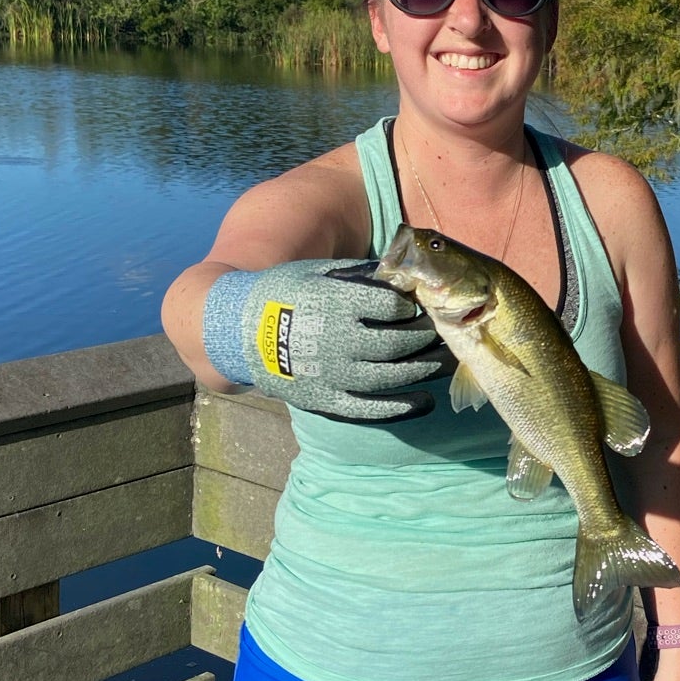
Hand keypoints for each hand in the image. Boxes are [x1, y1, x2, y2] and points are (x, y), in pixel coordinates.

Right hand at [202, 258, 450, 420]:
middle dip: (424, 337)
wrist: (235, 332)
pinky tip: (425, 400)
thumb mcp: (315, 271)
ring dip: (424, 370)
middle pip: (397, 343)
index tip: (416, 303)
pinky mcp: (326, 401)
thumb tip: (401, 272)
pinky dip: (403, 407)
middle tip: (439, 332)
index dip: (410, 304)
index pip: (390, 305)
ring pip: (391, 377)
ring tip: (444, 362)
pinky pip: (371, 409)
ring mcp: (331, 375)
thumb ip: (358, 274)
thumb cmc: (280, 293)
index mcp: (333, 303)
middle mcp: (335, 341)